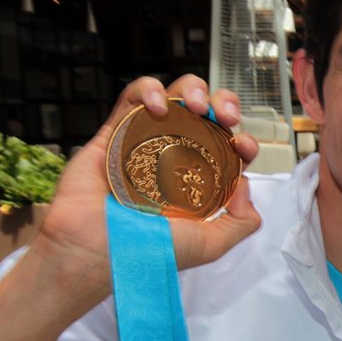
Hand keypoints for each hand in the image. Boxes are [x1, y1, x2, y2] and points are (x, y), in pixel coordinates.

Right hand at [0, 76, 261, 340]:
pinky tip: (158, 106)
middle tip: (223, 116)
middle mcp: (173, 156)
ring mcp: (145, 141)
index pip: (227, 146)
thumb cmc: (151, 251)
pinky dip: (148, 89)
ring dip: (190, 89)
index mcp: (198, 179)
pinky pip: (132, 97)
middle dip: (222, 102)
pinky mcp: (115, 130)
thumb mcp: (211, 245)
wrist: (97, 249)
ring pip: (173, 96)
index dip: (241, 138)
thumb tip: (245, 181)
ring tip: (194, 106)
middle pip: (205, 113)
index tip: (242, 145)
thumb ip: (241, 221)